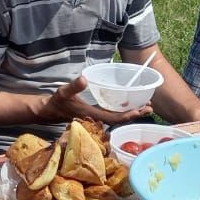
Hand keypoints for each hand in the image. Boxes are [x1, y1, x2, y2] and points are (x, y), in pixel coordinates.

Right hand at [39, 76, 153, 124]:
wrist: (50, 110)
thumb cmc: (57, 101)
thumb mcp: (63, 92)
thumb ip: (74, 86)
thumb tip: (84, 79)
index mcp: (92, 114)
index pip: (114, 118)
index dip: (127, 115)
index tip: (139, 110)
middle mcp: (97, 118)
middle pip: (120, 120)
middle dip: (135, 114)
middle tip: (149, 107)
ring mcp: (97, 118)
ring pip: (118, 118)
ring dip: (131, 113)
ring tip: (145, 106)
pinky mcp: (96, 115)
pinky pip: (113, 115)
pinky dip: (124, 112)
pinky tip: (130, 106)